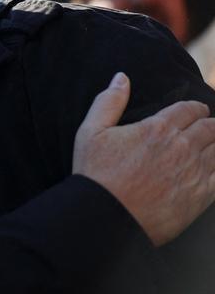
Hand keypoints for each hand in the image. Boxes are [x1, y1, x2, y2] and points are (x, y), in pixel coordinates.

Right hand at [72, 72, 214, 245]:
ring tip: (211, 145)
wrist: (106, 215)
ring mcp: (194, 171)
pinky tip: (213, 168)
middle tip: (208, 127)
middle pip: (211, 127)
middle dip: (210, 124)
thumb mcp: (91, 132)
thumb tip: (122, 77)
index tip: (196, 111)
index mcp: (157, 127)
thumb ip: (109, 101)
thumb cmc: (95, 174)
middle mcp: (181, 146)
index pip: (190, 109)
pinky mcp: (201, 195)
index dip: (195, 108)